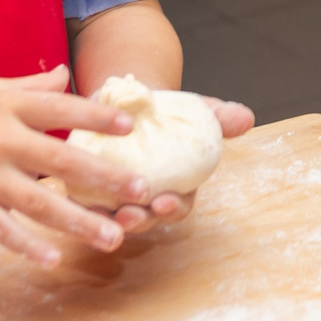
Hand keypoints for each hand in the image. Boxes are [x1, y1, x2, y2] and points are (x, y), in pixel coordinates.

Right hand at [0, 67, 161, 266]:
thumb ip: (31, 88)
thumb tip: (67, 73)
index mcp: (5, 107)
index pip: (58, 108)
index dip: (94, 117)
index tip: (129, 127)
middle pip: (58, 159)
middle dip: (101, 176)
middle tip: (140, 190)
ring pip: (37, 203)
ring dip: (78, 222)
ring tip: (114, 236)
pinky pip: (1, 230)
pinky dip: (26, 245)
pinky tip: (55, 258)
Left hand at [72, 98, 257, 235]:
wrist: (126, 99)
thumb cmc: (165, 111)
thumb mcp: (193, 110)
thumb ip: (218, 117)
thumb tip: (246, 118)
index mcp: (174, 185)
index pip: (179, 205)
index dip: (174, 208)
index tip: (167, 202)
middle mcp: (145, 198)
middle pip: (146, 219)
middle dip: (139, 221)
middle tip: (131, 216)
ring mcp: (116, 198)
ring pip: (113, 219)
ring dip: (109, 221)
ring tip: (104, 216)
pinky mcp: (88, 190)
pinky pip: (84, 205)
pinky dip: (81, 208)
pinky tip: (74, 204)